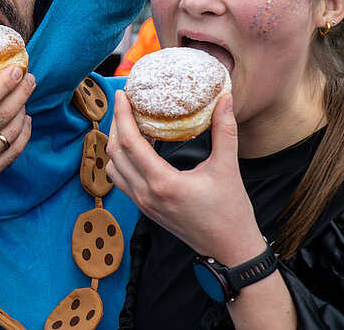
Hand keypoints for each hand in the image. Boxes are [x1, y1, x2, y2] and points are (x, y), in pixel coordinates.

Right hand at [0, 64, 34, 214]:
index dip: (4, 83)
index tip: (16, 69)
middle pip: (2, 113)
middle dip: (21, 92)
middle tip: (29, 77)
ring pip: (11, 131)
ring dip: (23, 110)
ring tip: (25, 95)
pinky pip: (13, 151)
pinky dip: (23, 133)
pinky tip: (25, 119)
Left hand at [105, 92, 265, 263]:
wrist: (230, 250)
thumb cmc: (231, 211)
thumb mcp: (228, 167)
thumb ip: (224, 130)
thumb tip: (225, 98)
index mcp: (163, 183)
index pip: (130, 142)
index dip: (122, 115)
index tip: (122, 95)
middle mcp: (146, 194)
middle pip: (114, 152)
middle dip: (115, 125)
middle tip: (123, 104)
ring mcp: (142, 204)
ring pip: (112, 168)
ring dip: (115, 144)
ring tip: (127, 124)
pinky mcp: (144, 209)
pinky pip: (120, 181)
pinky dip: (120, 161)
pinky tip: (136, 148)